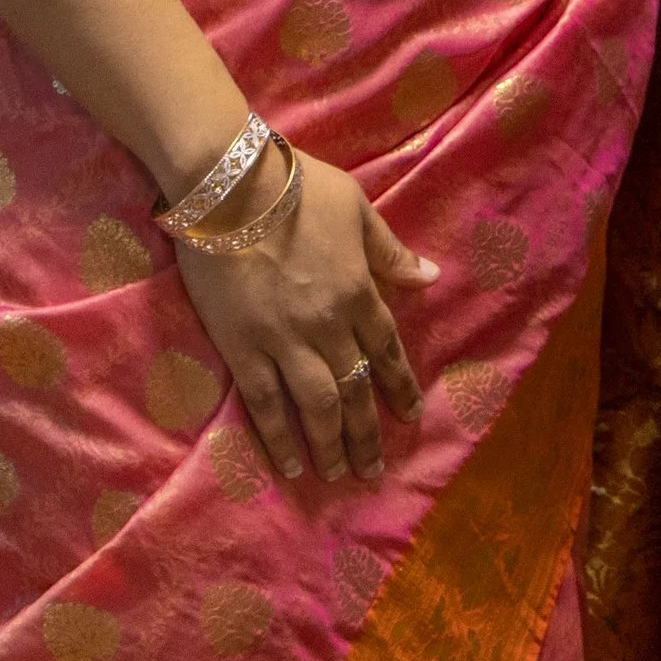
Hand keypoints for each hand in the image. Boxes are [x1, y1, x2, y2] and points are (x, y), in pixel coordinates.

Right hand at [174, 149, 438, 486]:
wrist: (230, 186)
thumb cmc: (297, 188)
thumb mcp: (357, 208)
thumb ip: (390, 251)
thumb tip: (430, 276)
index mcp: (358, 290)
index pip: (386, 349)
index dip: (399, 385)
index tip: (410, 416)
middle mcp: (328, 324)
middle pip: (355, 388)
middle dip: (367, 432)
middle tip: (375, 469)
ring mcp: (284, 340)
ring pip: (317, 405)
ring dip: (331, 444)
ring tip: (338, 474)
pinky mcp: (242, 347)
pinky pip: (265, 403)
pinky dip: (279, 437)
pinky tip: (289, 464)